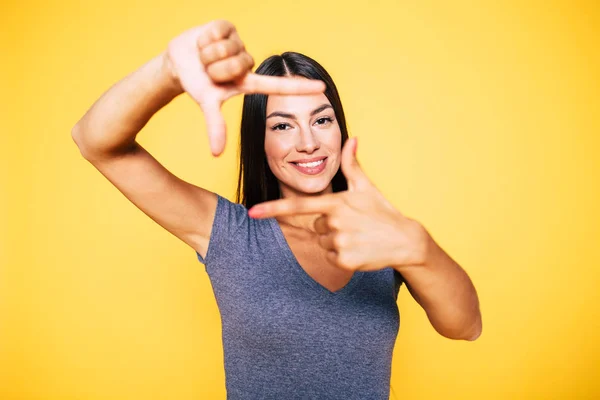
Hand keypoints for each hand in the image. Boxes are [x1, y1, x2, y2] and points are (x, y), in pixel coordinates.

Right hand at [164, 20, 325, 155]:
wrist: (179, 62)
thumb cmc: (198, 85)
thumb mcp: (207, 103)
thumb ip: (215, 126)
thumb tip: (216, 154)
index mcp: (249, 82)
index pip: (279, 85)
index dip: (300, 88)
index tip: (323, 89)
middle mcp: (248, 62)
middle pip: (237, 64)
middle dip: (216, 68)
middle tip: (209, 71)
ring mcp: (239, 43)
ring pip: (227, 48)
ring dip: (209, 54)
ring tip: (205, 58)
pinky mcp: (228, 26)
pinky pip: (219, 31)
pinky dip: (206, 39)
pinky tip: (204, 42)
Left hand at [248, 138, 428, 271]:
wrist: (404, 240)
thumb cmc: (383, 212)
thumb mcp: (366, 187)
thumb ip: (352, 164)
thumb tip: (352, 138)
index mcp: (335, 203)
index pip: (298, 206)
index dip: (272, 209)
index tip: (253, 212)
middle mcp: (334, 222)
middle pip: (316, 228)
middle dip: (330, 228)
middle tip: (353, 226)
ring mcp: (339, 241)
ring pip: (324, 244)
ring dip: (337, 243)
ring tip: (358, 237)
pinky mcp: (345, 260)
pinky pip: (332, 259)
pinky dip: (343, 257)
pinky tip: (360, 250)